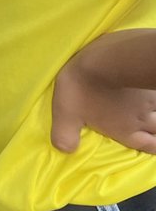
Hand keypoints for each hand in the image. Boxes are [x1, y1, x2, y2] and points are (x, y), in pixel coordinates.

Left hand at [51, 35, 155, 154]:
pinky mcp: (150, 81)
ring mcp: (150, 100)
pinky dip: (153, 93)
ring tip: (151, 110)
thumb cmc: (83, 88)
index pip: (148, 147)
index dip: (152, 147)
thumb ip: (65, 134)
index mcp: (126, 131)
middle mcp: (143, 120)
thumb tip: (65, 151)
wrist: (104, 58)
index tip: (152, 144)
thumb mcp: (66, 115)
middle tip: (153, 129)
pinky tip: (148, 89)